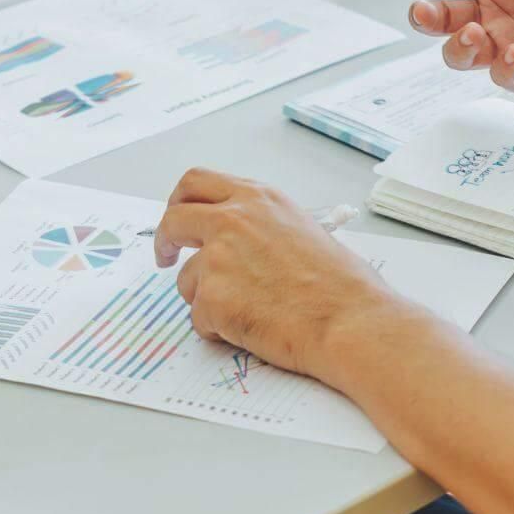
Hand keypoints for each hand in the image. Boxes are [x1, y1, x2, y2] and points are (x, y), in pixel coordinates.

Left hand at [154, 169, 406, 382]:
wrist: (349, 321)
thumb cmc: (342, 286)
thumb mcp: (302, 229)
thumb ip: (262, 227)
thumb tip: (242, 244)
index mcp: (257, 199)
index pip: (198, 183)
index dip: (180, 202)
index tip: (178, 220)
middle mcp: (232, 220)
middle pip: (174, 219)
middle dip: (164, 240)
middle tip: (165, 257)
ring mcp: (217, 258)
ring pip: (187, 280)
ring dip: (206, 298)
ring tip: (250, 312)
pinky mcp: (211, 297)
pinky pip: (199, 318)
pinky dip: (218, 329)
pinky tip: (254, 329)